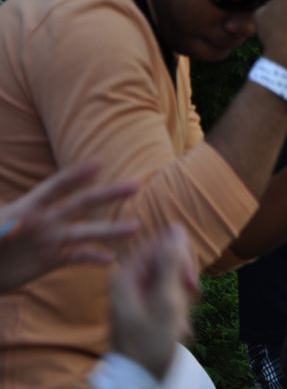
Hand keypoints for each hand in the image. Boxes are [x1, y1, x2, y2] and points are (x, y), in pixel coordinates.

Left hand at [0, 163, 138, 292]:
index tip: (99, 164)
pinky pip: (78, 256)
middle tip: (134, 185)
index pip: (56, 187)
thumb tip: (9, 227)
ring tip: (135, 227)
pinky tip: (112, 260)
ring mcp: (53, 238)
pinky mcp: (53, 259)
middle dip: (108, 194)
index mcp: (28, 207)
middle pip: (82, 203)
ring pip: (87, 231)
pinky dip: (95, 258)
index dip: (76, 176)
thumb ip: (1, 229)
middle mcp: (47, 220)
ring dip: (112, 229)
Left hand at [110, 225, 197, 380]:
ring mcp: (137, 292)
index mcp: (126, 274)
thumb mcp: (165, 299)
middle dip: (182, 277)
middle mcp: (129, 279)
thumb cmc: (151, 341)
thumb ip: (171, 261)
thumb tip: (176, 226)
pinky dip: (178, 305)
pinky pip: (168, 291)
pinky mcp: (145, 303)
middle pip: (166, 258)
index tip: (191, 279)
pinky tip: (179, 324)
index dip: (180, 257)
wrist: (142, 377)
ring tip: (181, 318)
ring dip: (183, 294)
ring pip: (171, 275)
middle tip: (190, 296)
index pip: (160, 243)